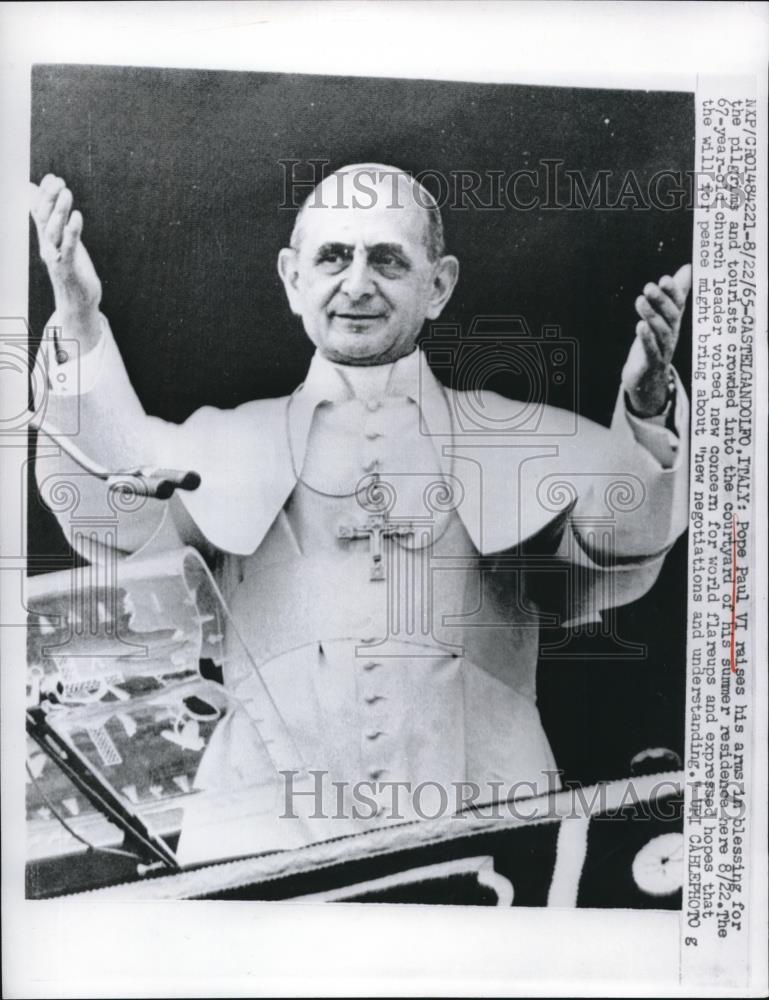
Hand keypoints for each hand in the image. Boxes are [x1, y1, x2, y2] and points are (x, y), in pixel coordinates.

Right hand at [29, 175, 101, 342]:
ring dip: (59, 210)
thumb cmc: (72, 268)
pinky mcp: (69, 268)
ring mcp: (56, 257)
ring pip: (54, 230)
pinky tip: (77, 216)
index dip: (44, 194)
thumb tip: (32, 193)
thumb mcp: (62, 241)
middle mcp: (47, 246)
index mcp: (46, 238)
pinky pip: (69, 246)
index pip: (39, 212)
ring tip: (66, 192)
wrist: (77, 301)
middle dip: (50, 198)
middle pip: (44, 218)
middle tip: (58, 181)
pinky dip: (72, 230)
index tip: (53, 177)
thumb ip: (52, 219)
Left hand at [621, 263, 691, 416]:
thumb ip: (675, 293)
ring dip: (651, 315)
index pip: (678, 305)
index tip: (664, 279)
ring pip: (661, 332)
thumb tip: (689, 268)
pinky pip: (652, 350)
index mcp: (673, 322)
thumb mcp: (665, 316)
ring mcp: (663, 350)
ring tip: (640, 300)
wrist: (646, 378)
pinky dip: (647, 339)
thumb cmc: (655, 341)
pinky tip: (640, 326)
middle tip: (649, 287)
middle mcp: (671, 334)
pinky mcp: (652, 363)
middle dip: (661, 300)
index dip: (673, 292)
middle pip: (670, 316)